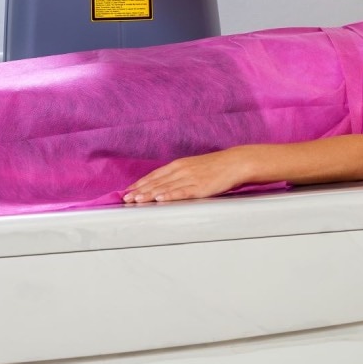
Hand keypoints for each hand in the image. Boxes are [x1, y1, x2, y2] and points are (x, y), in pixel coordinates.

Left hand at [124, 148, 253, 203]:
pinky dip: (169, 195)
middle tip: (125, 198)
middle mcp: (182, 170)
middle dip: (140, 190)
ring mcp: (190, 178)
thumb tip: (168, 183)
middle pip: (156, 182)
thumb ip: (182, 174)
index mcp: (180, 164)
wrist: (237, 162)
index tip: (128, 190)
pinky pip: (182, 192)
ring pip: (165, 187)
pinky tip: (159, 199)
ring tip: (136, 200)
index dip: (140, 183)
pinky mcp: (200, 187)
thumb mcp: (196, 166)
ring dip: (149, 194)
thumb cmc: (218, 166)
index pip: (155, 175)